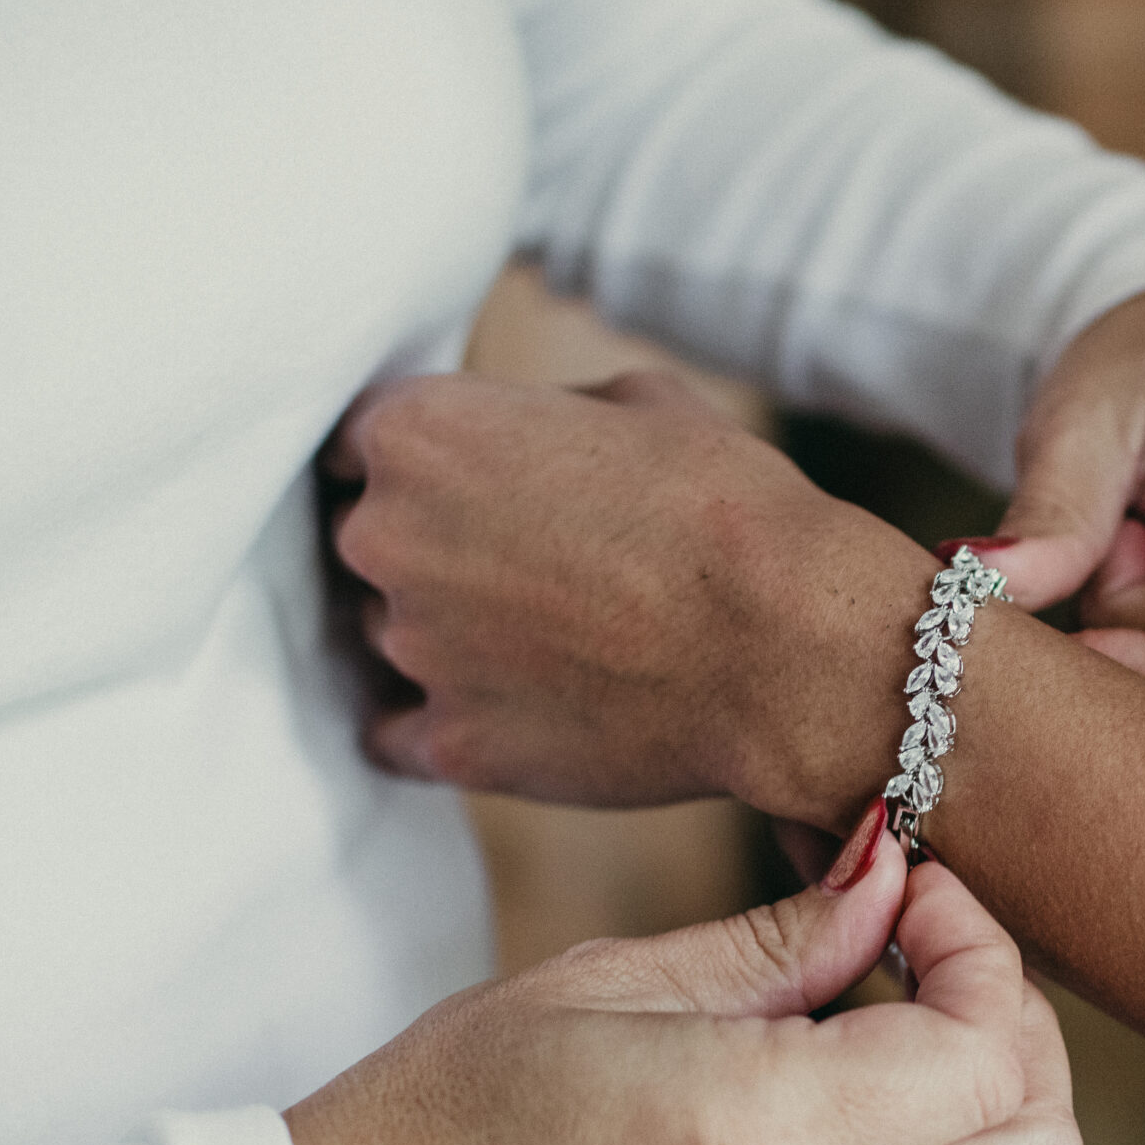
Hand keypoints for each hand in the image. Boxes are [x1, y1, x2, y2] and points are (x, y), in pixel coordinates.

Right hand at [288, 804, 1079, 1144]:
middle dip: (1024, 1042)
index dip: (988, 959)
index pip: (982, 1060)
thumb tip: (896, 878)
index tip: (924, 901)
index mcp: (745, 1131)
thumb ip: (782, 939)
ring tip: (928, 1072)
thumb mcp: (608, 980)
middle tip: (940, 975)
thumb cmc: (446, 1106)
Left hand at [323, 369, 935, 819]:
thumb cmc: (727, 505)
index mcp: (417, 431)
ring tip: (547, 639)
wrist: (788, 643)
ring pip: (388, 636)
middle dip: (428, 548)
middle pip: (365, 542)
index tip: (468, 485)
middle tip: (522, 565)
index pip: (356, 443)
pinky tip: (506, 706)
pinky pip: (396, 732)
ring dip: (443, 635)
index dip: (416, 463)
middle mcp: (385, 535)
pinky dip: (439, 720)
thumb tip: (522, 437)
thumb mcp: (637, 400)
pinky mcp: (450, 744)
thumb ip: (539, 414)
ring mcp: (412, 648)